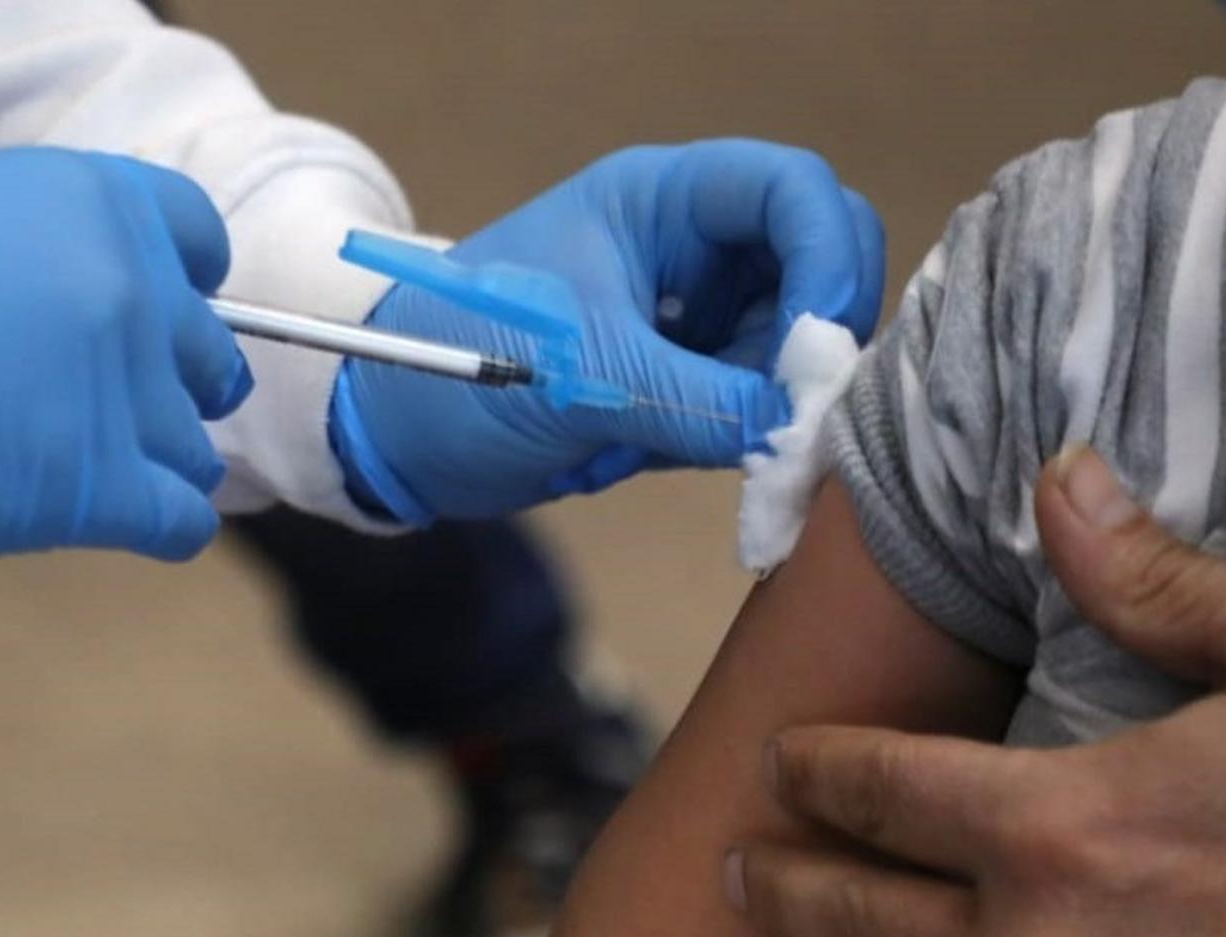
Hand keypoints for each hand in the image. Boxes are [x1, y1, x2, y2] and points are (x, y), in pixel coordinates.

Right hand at [0, 147, 249, 559]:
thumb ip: (20, 244)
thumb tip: (24, 286)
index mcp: (97, 203)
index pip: (198, 242)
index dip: (184, 285)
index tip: (158, 313)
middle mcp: (134, 292)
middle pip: (202, 357)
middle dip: (170, 386)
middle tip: (114, 409)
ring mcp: (124, 395)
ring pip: (194, 450)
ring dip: (157, 464)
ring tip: (95, 474)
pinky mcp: (96, 488)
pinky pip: (181, 522)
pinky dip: (166, 526)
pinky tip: (125, 524)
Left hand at [334, 140, 884, 522]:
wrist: (397, 435)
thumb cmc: (459, 363)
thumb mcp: (580, 378)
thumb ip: (696, 402)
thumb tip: (797, 431)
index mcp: (661, 201)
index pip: (791, 191)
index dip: (828, 256)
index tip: (817, 345)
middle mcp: (692, 249)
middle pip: (821, 263)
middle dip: (816, 337)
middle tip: (790, 408)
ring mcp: (695, 317)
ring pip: (797, 346)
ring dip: (772, 401)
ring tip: (687, 440)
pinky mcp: (689, 382)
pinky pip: (758, 405)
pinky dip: (742, 438)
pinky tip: (675, 456)